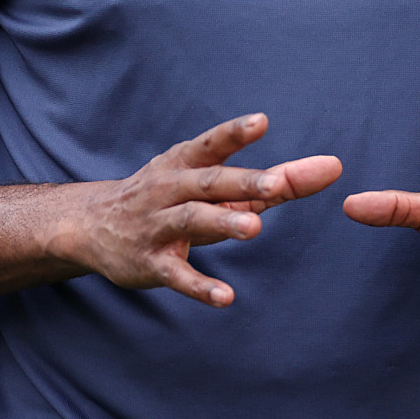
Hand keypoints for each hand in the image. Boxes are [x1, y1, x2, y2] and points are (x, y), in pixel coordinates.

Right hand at [55, 113, 341, 307]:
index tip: (261, 121)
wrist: (90, 225)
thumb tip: (329, 168)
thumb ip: (271, 181)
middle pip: (208, 182)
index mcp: (183, 163)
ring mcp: (157, 225)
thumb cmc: (166, 196)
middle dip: (242, 181)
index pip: (211, 145)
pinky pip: (176, 275)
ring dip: (222, 223)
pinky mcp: (150, 262)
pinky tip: (226, 297)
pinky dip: (200, 286)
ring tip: (255, 227)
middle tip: (277, 182)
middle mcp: (168, 188)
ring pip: (191, 221)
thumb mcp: (207, 182)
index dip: (234, 133)